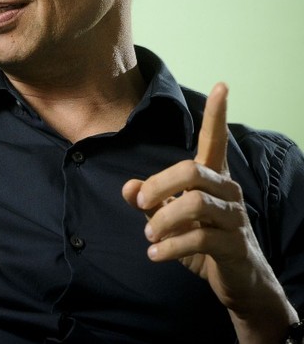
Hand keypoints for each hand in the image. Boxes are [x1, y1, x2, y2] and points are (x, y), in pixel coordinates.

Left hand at [122, 84, 296, 340]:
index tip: (221, 84)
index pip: (215, 140)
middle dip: (159, 186)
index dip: (217, 113)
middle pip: (191, 171)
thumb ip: (149, 200)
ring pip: (195, 205)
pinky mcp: (234, 245)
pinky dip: (170, 247)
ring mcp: (234, 218)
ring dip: (162, 220)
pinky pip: (198, 239)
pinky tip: (155, 255)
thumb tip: (129, 186)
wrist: (237, 282)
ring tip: (149, 236)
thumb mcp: (168, 218)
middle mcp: (227, 191)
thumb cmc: (201, 240)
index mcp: (212, 178)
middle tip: (141, 206)